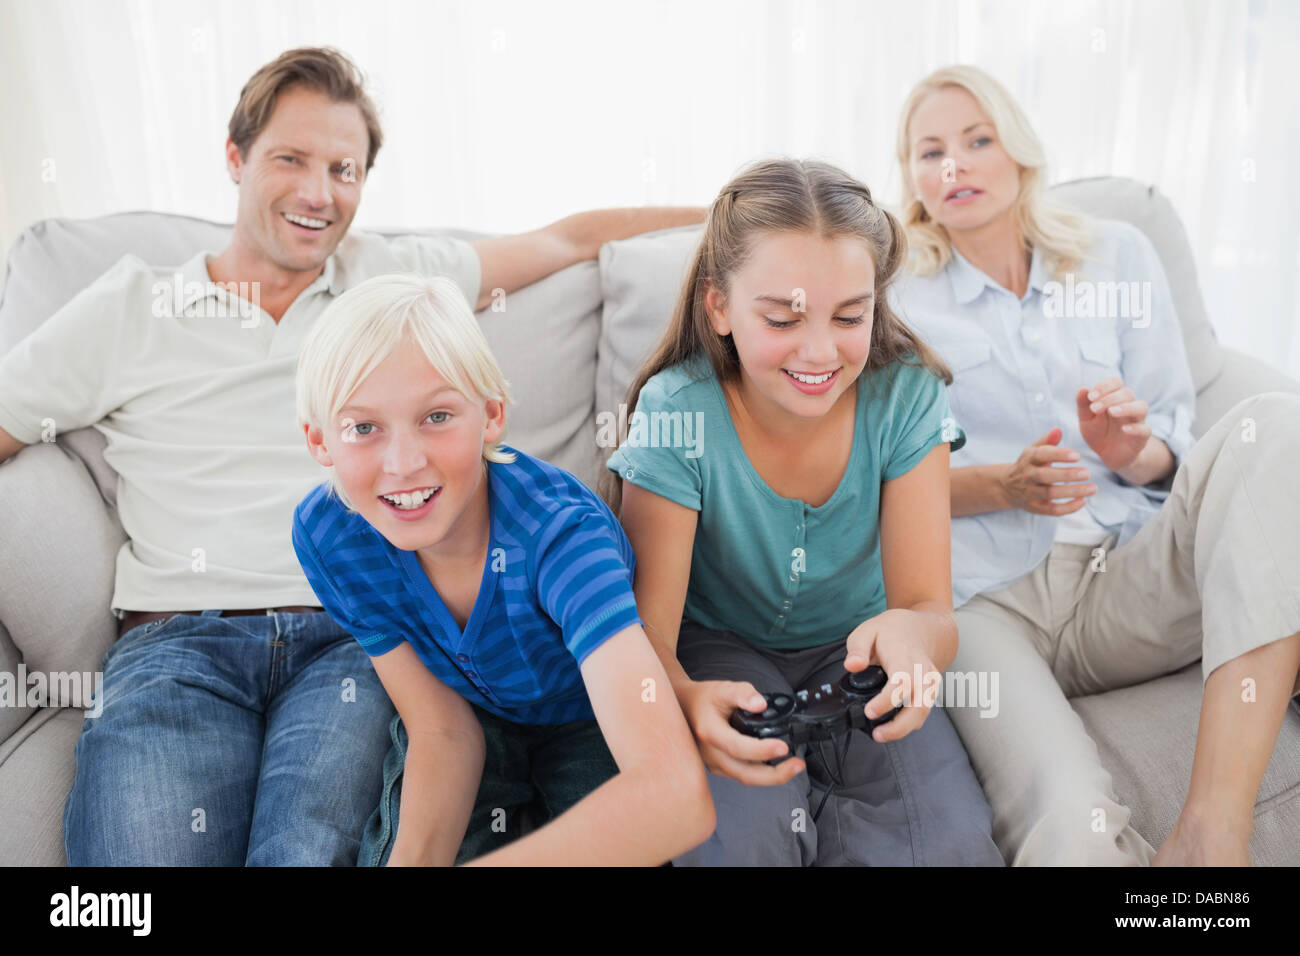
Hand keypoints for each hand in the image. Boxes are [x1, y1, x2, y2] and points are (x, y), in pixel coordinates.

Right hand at [677, 678, 805, 785]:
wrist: (682, 708)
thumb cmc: (703, 699)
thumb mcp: (721, 688)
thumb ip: (742, 693)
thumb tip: (760, 704)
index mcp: (710, 733)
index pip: (738, 748)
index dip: (762, 751)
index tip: (784, 747)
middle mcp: (710, 754)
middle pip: (745, 774)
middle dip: (775, 775)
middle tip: (798, 765)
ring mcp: (713, 764)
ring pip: (744, 778)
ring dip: (771, 777)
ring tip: (794, 766)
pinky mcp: (718, 767)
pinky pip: (742, 775)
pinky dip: (761, 774)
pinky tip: (776, 764)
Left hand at [844, 609, 938, 742]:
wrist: (923, 629)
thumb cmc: (893, 631)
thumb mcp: (867, 631)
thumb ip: (857, 648)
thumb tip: (852, 665)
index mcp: (904, 656)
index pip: (901, 682)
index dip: (887, 700)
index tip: (869, 711)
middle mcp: (922, 672)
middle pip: (919, 704)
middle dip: (900, 726)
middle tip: (878, 734)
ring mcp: (930, 683)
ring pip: (924, 712)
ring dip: (904, 728)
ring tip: (881, 734)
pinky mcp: (931, 691)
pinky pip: (923, 711)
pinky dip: (909, 723)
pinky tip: (892, 726)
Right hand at [999, 427, 1096, 515]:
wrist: (1007, 487)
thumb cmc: (1028, 466)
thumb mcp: (1033, 451)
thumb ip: (1047, 441)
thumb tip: (1058, 430)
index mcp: (1028, 459)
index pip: (1041, 455)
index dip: (1059, 455)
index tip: (1077, 455)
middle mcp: (1028, 476)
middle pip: (1044, 476)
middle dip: (1066, 475)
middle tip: (1087, 473)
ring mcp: (1030, 493)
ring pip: (1050, 494)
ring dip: (1072, 491)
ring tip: (1093, 488)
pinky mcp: (1035, 507)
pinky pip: (1052, 511)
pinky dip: (1068, 508)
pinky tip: (1083, 501)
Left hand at [1077, 377, 1150, 471]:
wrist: (1107, 454)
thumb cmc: (1098, 432)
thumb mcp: (1086, 418)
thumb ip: (1083, 404)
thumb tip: (1083, 389)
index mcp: (1115, 398)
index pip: (1116, 382)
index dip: (1104, 386)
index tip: (1091, 396)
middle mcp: (1129, 405)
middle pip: (1127, 393)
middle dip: (1109, 398)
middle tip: (1094, 408)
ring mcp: (1137, 421)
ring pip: (1141, 407)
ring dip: (1126, 408)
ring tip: (1111, 412)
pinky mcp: (1142, 437)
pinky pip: (1145, 430)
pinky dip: (1136, 428)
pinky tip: (1124, 429)